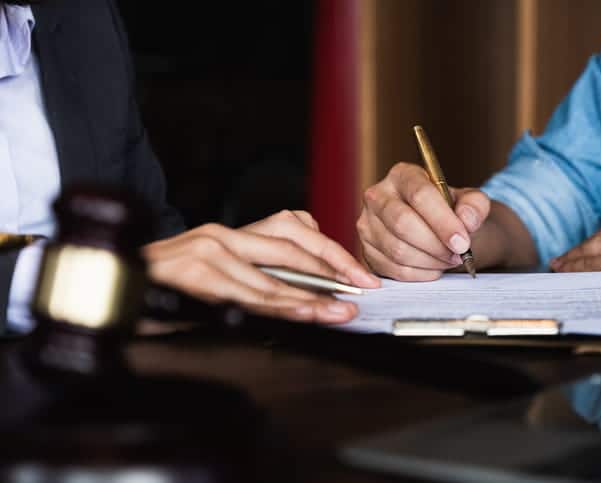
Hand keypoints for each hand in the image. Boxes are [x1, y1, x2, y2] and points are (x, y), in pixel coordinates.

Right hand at [143, 210, 378, 322]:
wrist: (109, 282)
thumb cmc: (166, 287)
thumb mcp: (214, 274)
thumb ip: (253, 271)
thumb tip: (303, 280)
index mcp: (231, 234)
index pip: (293, 233)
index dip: (331, 253)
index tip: (359, 275)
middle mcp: (221, 235)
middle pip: (291, 243)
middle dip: (333, 267)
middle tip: (362, 288)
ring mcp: (206, 251)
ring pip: (272, 273)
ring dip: (310, 296)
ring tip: (339, 311)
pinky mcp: (192, 272)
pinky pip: (243, 291)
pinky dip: (276, 302)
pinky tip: (299, 311)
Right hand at [357, 162, 490, 280]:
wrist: (437, 228)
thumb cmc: (450, 212)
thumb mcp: (470, 202)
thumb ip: (475, 205)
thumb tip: (467, 219)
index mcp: (402, 175)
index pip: (419, 195)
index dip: (442, 222)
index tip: (462, 242)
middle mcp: (378, 196)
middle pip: (403, 223)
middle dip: (436, 245)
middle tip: (458, 254)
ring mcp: (367, 224)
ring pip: (397, 250)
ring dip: (430, 261)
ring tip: (448, 259)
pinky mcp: (366, 250)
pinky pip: (393, 269)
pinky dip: (419, 274)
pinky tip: (433, 267)